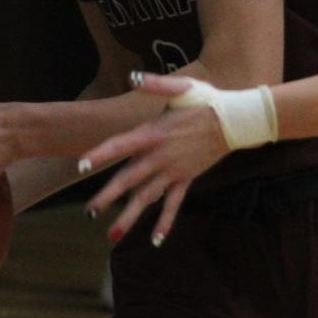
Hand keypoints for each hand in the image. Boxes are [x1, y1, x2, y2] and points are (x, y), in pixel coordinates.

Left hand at [77, 73, 230, 244]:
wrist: (236, 122)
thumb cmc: (206, 101)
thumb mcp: (181, 87)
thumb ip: (155, 83)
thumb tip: (132, 76)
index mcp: (153, 133)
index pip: (120, 145)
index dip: (100, 154)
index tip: (82, 165)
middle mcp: (160, 156)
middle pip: (129, 179)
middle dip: (107, 196)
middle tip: (89, 212)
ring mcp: (173, 171)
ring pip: (147, 197)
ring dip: (130, 216)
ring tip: (112, 235)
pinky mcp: (186, 179)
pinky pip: (174, 204)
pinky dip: (165, 222)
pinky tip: (156, 241)